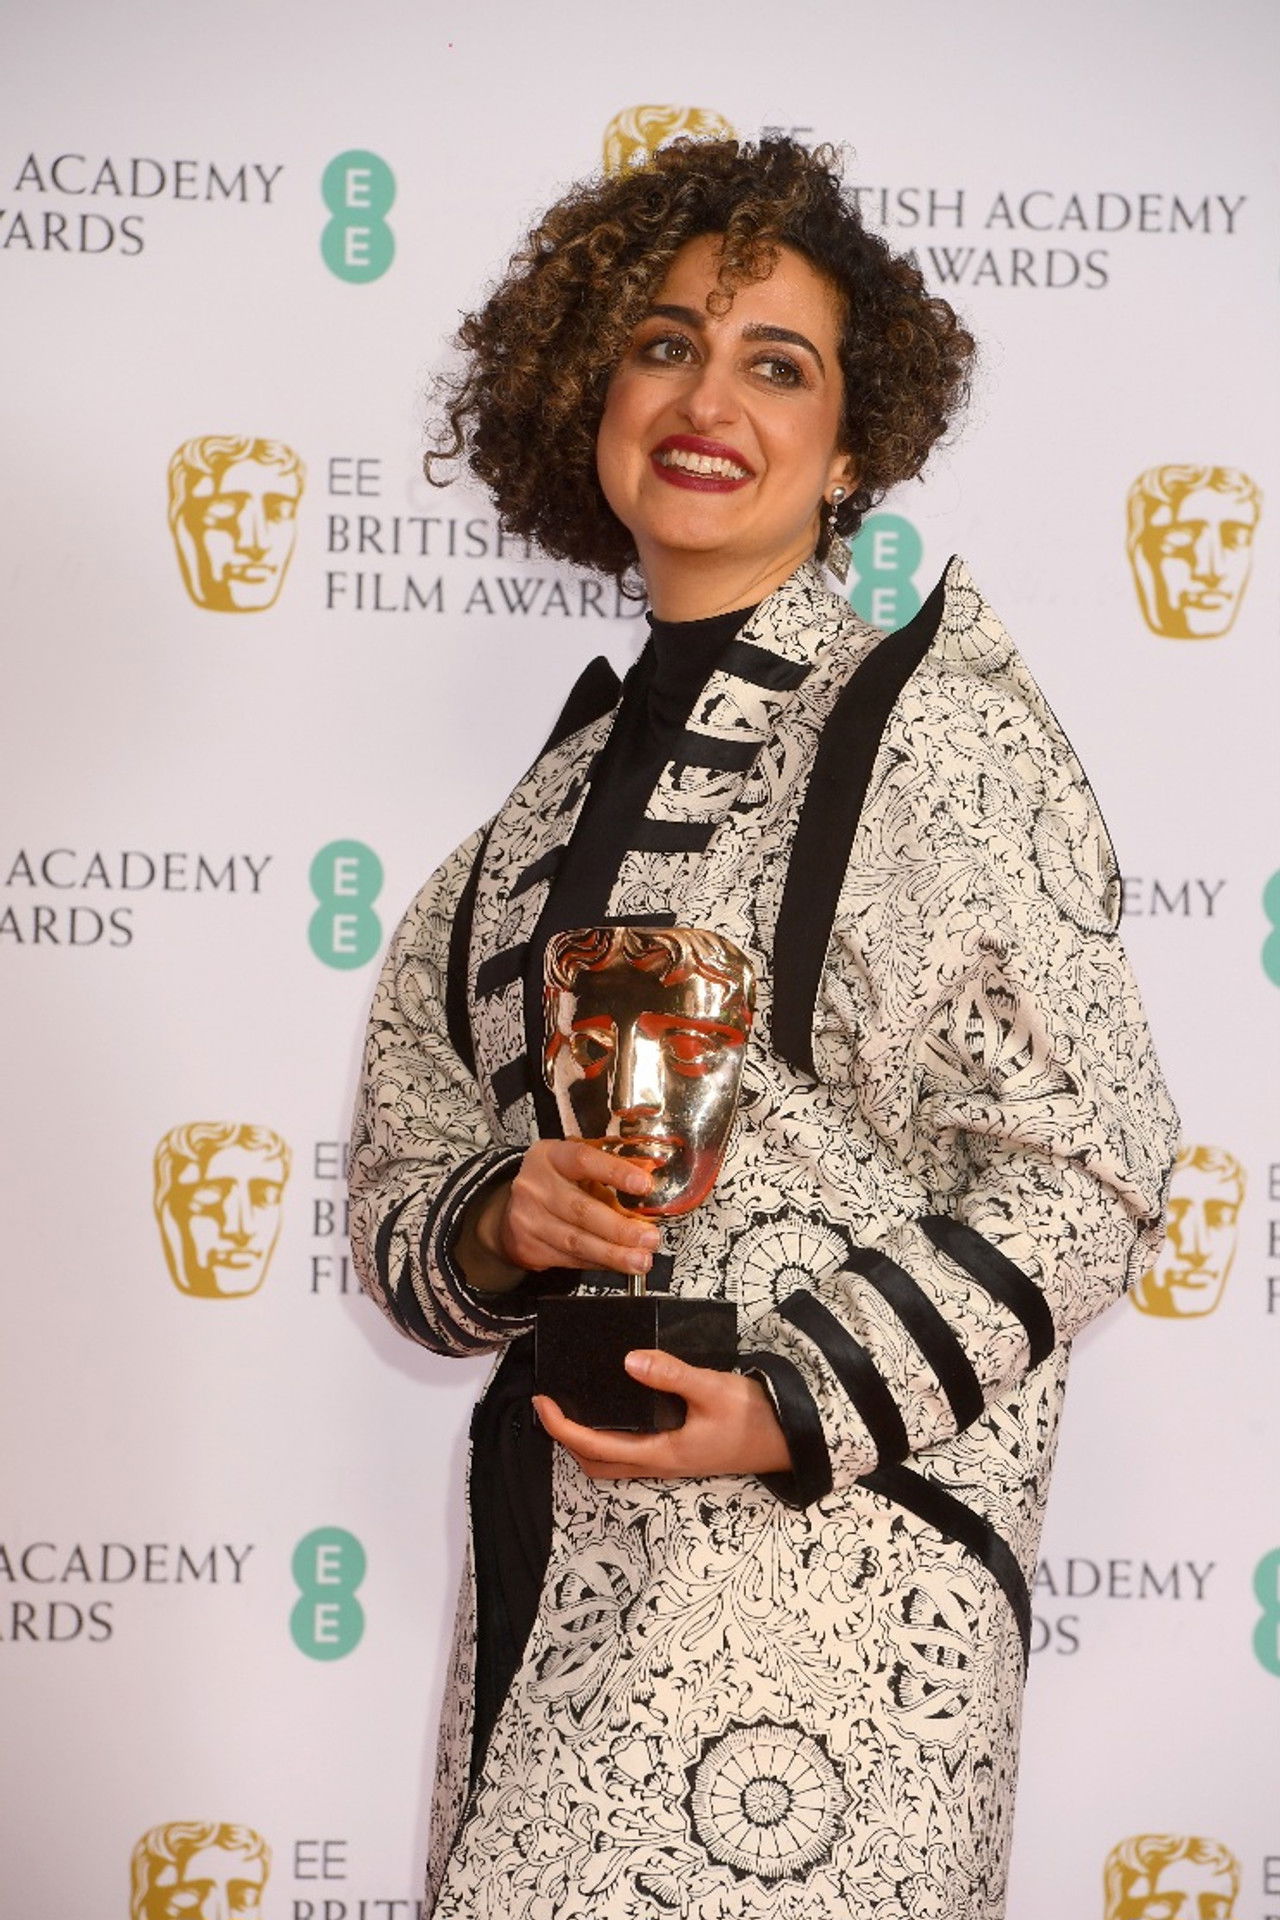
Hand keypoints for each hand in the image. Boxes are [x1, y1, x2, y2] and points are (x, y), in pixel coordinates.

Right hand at [460, 1140, 660, 1290]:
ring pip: (577, 1241)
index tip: (644, 1184)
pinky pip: (571, 1259)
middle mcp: (535, 1186)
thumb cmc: (555, 1182)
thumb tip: (650, 1187)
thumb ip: (609, 1174)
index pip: (584, 1160)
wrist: (510, 1209)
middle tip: (650, 1238)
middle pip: (581, 1210)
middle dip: (620, 1228)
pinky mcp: (529, 1247)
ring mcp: (529, 1219)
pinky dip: (599, 1263)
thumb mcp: (576, 1168)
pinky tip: (617, 1264)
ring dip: (614, 1254)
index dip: (615, 1172)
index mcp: (551, 1156)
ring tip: (640, 1260)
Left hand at [534, 1350, 792, 1478]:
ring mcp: (671, 1461)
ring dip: (587, 1442)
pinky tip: (616, 1408)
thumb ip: (671, 1374)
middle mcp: (661, 1463)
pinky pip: (633, 1452)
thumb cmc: (754, 1417)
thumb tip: (629, 1360)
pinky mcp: (681, 1452)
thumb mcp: (713, 1389)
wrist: (791, 1438)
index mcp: (661, 1452)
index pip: (596, 1447)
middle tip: (551, 1407)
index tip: (542, 1403)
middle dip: (567, 1441)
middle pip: (597, 1465)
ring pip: (615, 1463)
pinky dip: (611, 1437)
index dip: (563, 1428)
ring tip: (575, 1407)